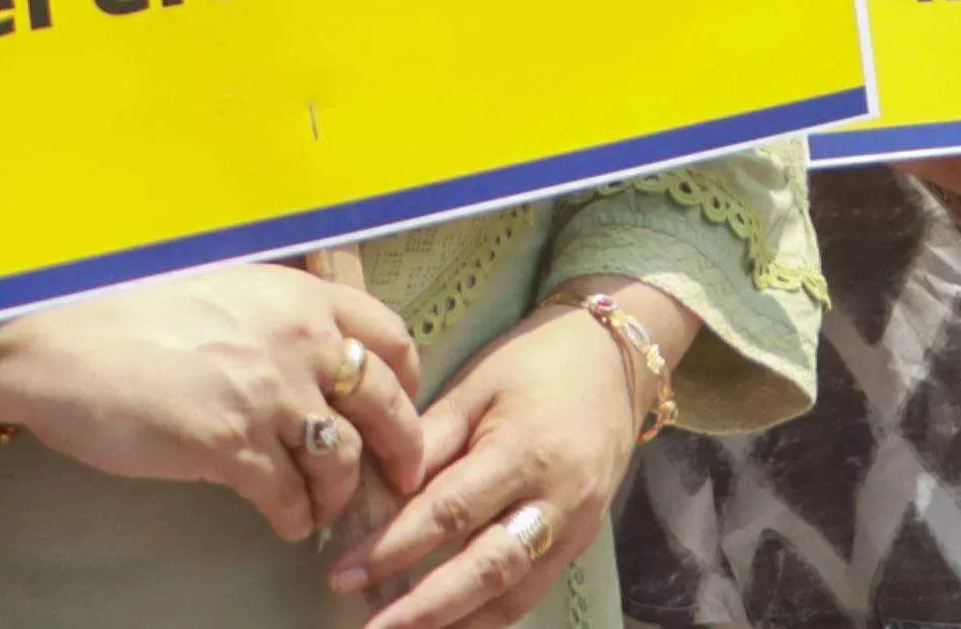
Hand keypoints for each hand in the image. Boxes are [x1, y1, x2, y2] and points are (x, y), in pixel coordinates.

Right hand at [0, 265, 426, 542]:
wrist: (57, 342)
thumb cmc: (126, 310)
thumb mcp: (226, 287)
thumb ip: (277, 316)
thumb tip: (308, 348)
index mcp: (302, 299)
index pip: (390, 338)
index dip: (405, 378)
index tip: (403, 403)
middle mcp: (300, 343)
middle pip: (385, 403)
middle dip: (402, 446)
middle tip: (403, 475)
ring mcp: (268, 396)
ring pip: (342, 456)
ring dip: (341, 490)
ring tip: (326, 506)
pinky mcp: (229, 446)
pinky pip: (287, 493)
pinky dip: (296, 515)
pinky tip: (288, 522)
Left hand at [343, 298, 654, 628]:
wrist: (615, 359)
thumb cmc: (536, 364)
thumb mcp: (475, 387)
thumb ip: (429, 442)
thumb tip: (375, 496)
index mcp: (525, 450)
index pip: (451, 512)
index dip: (394, 548)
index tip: (344, 574)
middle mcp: (558, 497)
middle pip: (488, 568)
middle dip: (425, 607)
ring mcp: (577, 524)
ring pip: (515, 594)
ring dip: (456, 624)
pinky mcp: (582, 540)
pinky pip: (532, 591)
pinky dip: (488, 617)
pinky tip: (449, 626)